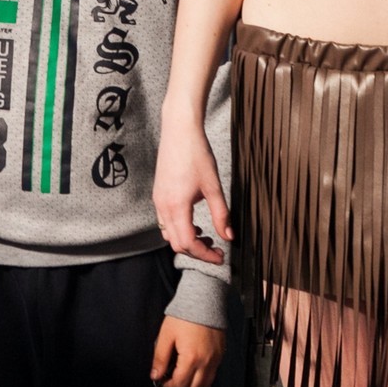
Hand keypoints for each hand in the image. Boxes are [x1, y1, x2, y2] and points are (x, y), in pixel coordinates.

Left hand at [150, 315, 224, 386]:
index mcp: (191, 358)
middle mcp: (206, 362)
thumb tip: (156, 374)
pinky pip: (212, 374)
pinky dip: (202, 377)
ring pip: (205, 384)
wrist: (204, 300)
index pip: (180, 383)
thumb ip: (160, 358)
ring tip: (182, 377)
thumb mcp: (166, 335)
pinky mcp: (220, 354)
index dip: (168, 386)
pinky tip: (193, 369)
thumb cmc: (185, 315)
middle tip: (170, 382)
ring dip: (192, 385)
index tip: (162, 380)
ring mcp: (215, 359)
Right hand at [152, 121, 230, 264]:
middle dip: (197, 251)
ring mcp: (158, 200)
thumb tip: (229, 237)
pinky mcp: (158, 194)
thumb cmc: (196, 154)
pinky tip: (195, 221)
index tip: (221, 256)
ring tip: (207, 234)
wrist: (179, 130)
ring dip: (187, 240)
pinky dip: (179, 229)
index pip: (188, 243)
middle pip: (176, 243)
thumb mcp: (213, 186)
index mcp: (176, 206)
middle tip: (216, 249)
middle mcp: (163, 207)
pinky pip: (165, 222)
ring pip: (169, 234)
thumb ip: (221, 214)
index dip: (205, 255)